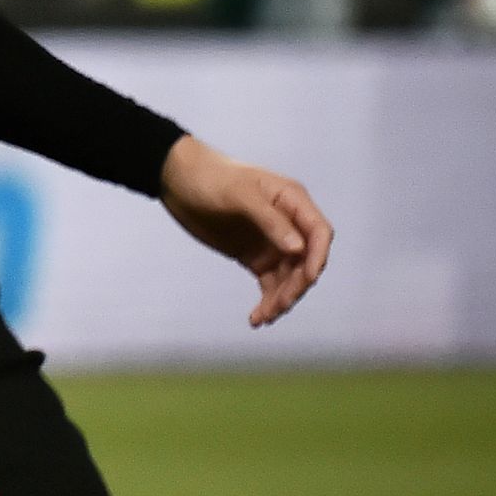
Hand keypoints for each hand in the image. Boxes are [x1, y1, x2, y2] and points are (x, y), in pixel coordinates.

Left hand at [158, 135, 333, 327]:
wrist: (176, 179)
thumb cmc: (210, 177)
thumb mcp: (239, 194)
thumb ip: (270, 220)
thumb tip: (298, 249)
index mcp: (292, 201)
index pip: (318, 232)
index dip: (318, 256)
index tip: (308, 279)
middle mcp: (289, 225)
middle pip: (306, 261)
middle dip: (297, 285)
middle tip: (279, 305)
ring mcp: (273, 243)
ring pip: (289, 278)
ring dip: (281, 299)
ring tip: (264, 317)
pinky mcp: (255, 257)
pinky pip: (270, 284)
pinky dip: (267, 300)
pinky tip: (257, 318)